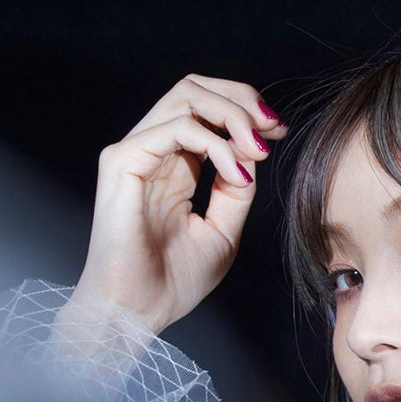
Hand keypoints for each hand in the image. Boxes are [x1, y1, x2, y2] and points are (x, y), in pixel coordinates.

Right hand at [72, 75, 288, 333]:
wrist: (138, 312)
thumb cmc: (173, 280)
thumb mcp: (223, 229)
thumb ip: (236, 188)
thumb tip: (253, 148)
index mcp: (171, 164)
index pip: (204, 109)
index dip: (245, 109)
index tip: (278, 131)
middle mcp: (151, 151)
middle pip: (193, 89)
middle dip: (241, 99)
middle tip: (272, 128)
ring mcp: (134, 152)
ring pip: (185, 97)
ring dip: (232, 116)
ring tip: (258, 148)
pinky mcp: (122, 162)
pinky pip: (174, 129)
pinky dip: (215, 145)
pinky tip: (235, 174)